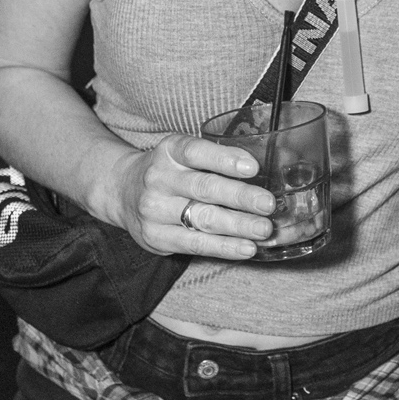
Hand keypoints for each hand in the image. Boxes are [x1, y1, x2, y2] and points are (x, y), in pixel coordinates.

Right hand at [112, 135, 275, 259]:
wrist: (122, 191)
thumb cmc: (171, 171)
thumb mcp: (187, 154)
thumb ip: (221, 158)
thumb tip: (276, 165)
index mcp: (170, 151)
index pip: (197, 152)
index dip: (225, 159)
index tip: (253, 167)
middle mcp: (159, 178)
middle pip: (204, 188)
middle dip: (240, 197)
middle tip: (268, 204)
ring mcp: (155, 210)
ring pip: (202, 218)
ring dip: (237, 225)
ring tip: (264, 229)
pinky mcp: (156, 237)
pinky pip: (195, 244)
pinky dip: (224, 247)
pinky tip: (246, 248)